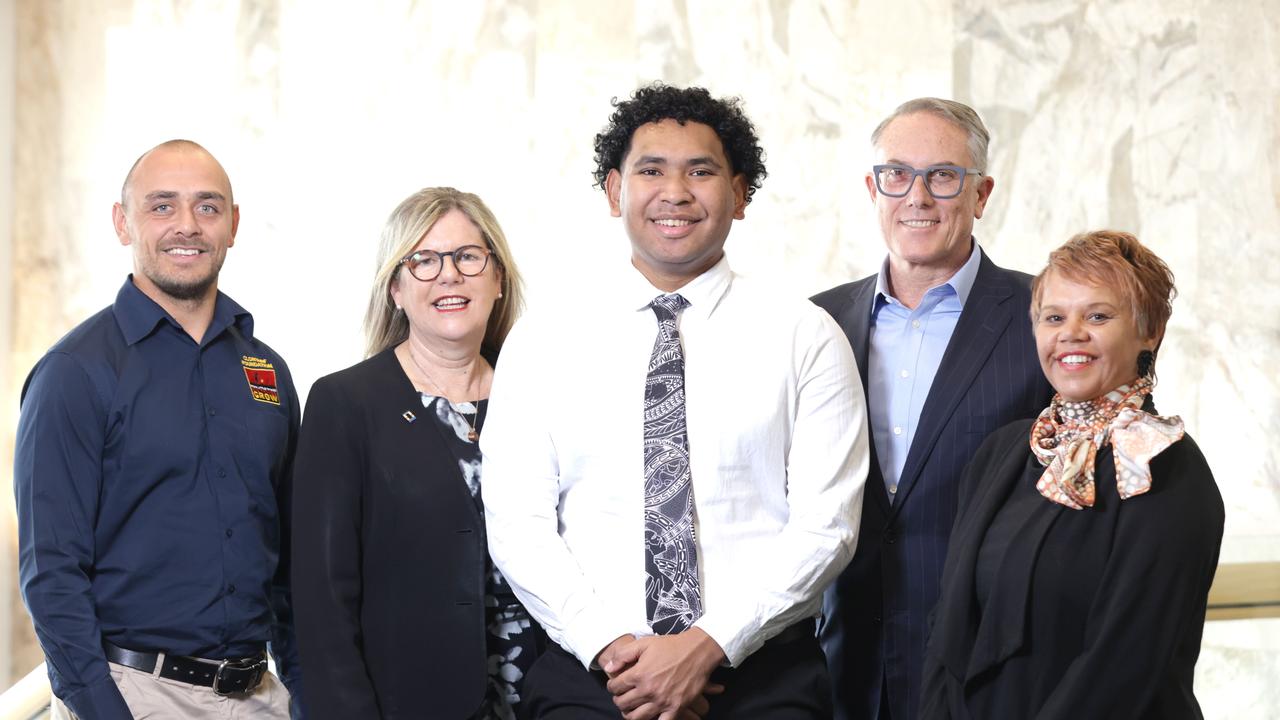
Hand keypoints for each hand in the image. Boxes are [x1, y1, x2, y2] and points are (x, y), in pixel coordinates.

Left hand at [604, 628, 725, 719]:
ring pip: (637, 718)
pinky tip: (651, 716)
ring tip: (631, 709)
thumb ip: (623, 655)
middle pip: (623, 704)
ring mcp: (662, 701)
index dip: (612, 686)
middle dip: (619, 700)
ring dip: (630, 714)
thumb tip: (609, 668)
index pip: (615, 687)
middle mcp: (648, 690)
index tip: (615, 685)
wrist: (698, 651)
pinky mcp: (676, 708)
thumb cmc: (671, 646)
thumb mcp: (644, 643)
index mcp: (639, 674)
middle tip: (622, 697)